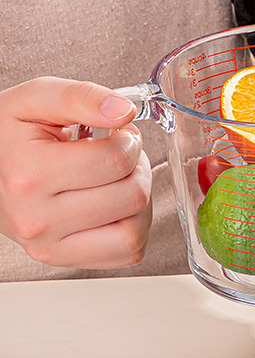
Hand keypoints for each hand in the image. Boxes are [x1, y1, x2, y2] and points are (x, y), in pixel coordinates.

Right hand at [0, 77, 152, 268]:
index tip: (115, 133)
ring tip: (116, 181)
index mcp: (28, 175)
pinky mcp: (64, 261)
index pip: (117, 160)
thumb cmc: (10, 137)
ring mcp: (49, 247)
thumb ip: (81, 96)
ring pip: (134, 232)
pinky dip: (132, 228)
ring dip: (138, 202)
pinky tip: (112, 206)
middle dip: (137, 168)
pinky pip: (127, 253)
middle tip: (119, 155)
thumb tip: (124, 110)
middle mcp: (37, 219)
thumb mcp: (35, 100)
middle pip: (132, 196)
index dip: (128, 139)